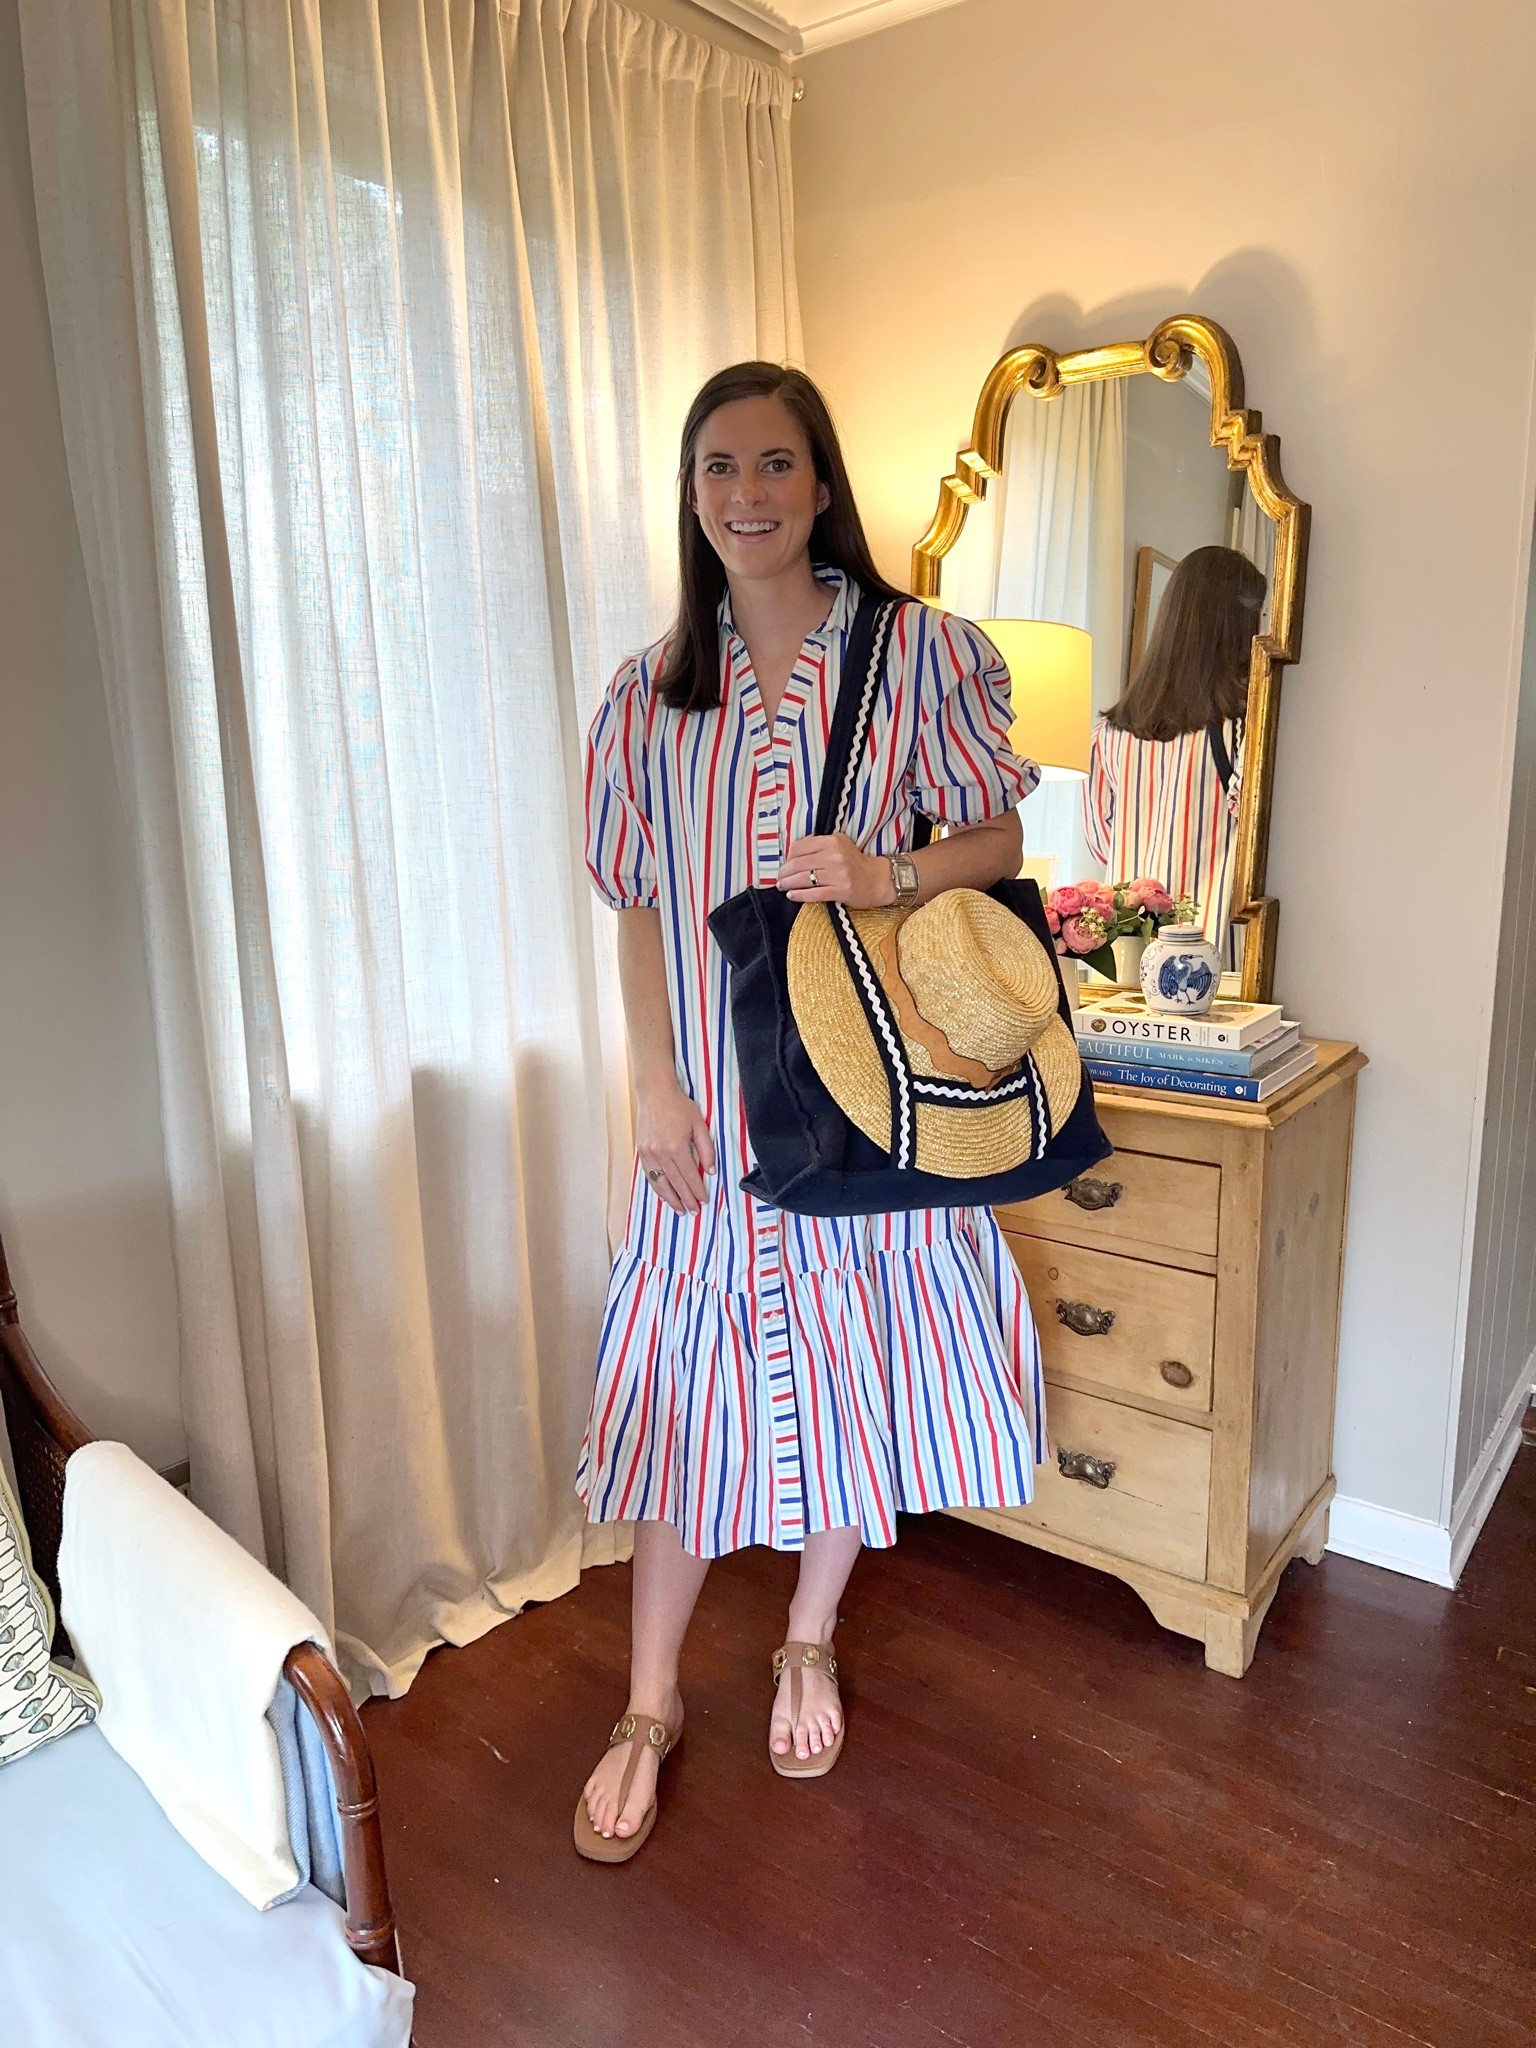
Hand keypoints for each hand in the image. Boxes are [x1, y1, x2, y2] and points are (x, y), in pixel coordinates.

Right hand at [635, 1079, 716, 1214]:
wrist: (655, 1093)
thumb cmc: (679, 1106)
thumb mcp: (699, 1125)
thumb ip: (706, 1149)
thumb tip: (711, 1171)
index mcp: (677, 1147)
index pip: (690, 1176)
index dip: (698, 1190)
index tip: (704, 1200)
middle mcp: (660, 1153)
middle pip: (676, 1183)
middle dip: (686, 1199)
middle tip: (694, 1211)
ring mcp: (648, 1154)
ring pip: (660, 1183)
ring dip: (671, 1199)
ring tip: (680, 1210)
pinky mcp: (641, 1152)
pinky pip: (649, 1175)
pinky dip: (658, 1188)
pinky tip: (664, 1195)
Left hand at [776, 833, 895, 907]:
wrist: (878, 880)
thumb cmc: (855, 864)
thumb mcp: (839, 846)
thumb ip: (818, 847)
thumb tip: (791, 856)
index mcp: (832, 841)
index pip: (800, 847)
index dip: (788, 857)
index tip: (785, 864)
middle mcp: (835, 855)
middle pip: (799, 863)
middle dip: (784, 872)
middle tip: (779, 878)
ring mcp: (839, 873)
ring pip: (804, 878)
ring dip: (788, 884)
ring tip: (782, 886)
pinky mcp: (842, 890)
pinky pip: (815, 893)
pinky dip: (800, 895)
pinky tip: (792, 895)